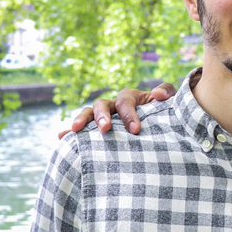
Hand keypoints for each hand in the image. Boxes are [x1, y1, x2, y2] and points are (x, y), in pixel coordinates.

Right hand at [58, 83, 177, 137]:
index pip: (126, 101)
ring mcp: (104, 118)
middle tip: (105, 129)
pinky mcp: (97, 131)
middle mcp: (114, 106)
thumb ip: (168, 94)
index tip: (135, 130)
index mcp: (131, 98)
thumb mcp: (171, 103)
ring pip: (89, 114)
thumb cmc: (165, 115)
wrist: (161, 128)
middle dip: (102, 116)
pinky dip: (70, 132)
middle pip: (102, 105)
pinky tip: (61, 138)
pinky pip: (81, 130)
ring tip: (75, 131)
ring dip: (82, 120)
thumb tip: (158, 94)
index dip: (129, 114)